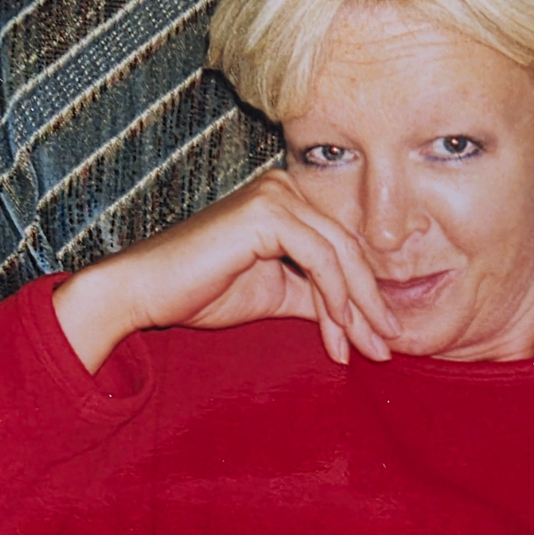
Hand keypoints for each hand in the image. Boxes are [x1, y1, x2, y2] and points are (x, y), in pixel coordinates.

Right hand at [53, 170, 401, 372]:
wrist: (144, 293)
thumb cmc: (201, 291)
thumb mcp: (276, 295)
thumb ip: (316, 297)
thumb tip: (361, 320)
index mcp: (288, 200)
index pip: (341, 248)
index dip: (364, 296)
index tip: (380, 338)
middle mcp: (285, 187)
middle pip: (348, 249)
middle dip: (371, 304)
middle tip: (388, 345)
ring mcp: (276, 194)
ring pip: (340, 254)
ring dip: (358, 307)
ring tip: (370, 347)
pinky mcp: (267, 211)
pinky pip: (319, 258)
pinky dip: (334, 297)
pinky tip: (339, 331)